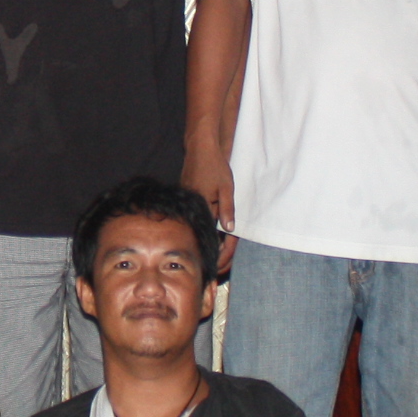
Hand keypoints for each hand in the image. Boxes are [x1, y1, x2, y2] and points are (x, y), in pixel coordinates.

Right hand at [183, 146, 238, 273]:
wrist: (200, 148)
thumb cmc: (214, 166)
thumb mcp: (226, 188)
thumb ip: (227, 209)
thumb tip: (229, 230)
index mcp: (202, 205)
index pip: (211, 234)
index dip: (220, 250)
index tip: (223, 264)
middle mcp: (192, 207)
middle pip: (203, 235)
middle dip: (213, 252)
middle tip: (222, 268)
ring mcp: (189, 203)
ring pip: (199, 227)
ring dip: (208, 242)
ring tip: (217, 258)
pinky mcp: (188, 199)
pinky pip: (196, 219)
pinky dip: (204, 230)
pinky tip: (210, 238)